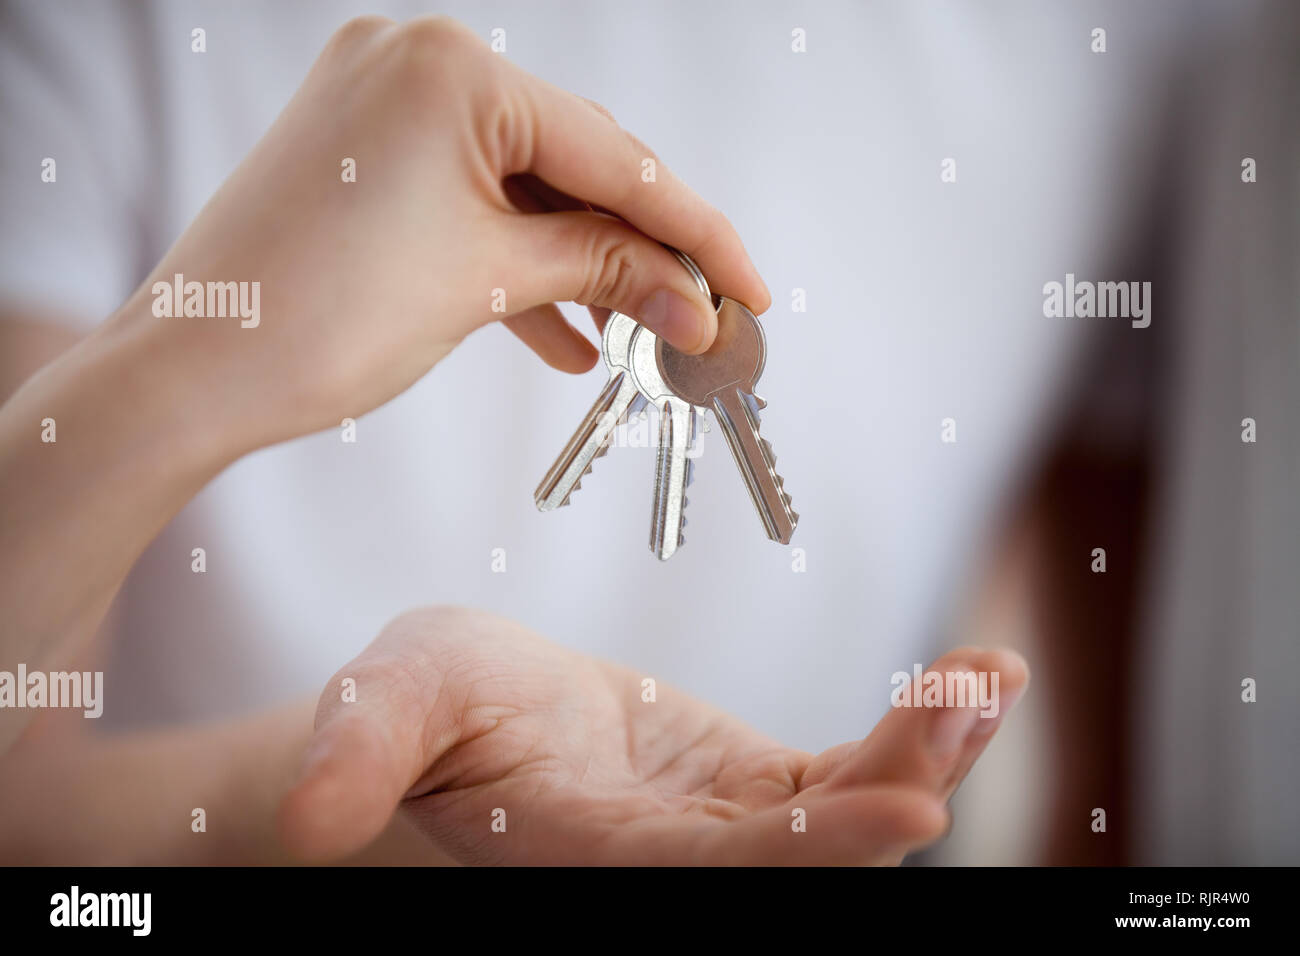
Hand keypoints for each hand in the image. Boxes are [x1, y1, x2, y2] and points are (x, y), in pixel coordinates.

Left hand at [117, 15, 768, 453]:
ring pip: (522, 185)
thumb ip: (607, 271)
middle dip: (637, 246)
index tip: (748, 284)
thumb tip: (693, 298)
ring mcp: (383, 101)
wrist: (192, 373)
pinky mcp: (365, 150)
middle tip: (695, 313)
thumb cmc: (318, 319)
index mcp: (453, 68)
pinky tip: (563, 331)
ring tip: (632, 332)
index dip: (696, 230)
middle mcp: (416, 60)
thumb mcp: (490, 284)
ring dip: (579, 260)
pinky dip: (515, 259)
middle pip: (573, 160)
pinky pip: (469, 197)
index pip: (615, 154)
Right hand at [279, 607, 1028, 864]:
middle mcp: (678, 863)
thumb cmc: (420, 710)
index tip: (903, 808)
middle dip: (903, 781)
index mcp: (594, 854)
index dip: (809, 848)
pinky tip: (971, 681)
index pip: (714, 873)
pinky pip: (851, 770)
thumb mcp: (386, 700)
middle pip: (811, 852)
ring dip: (929, 751)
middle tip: (976, 698)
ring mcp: (729, 831)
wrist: (463, 721)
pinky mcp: (759, 791)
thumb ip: (361, 747)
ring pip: (848, 810)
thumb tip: (307, 808)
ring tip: (992, 679)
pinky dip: (913, 731)